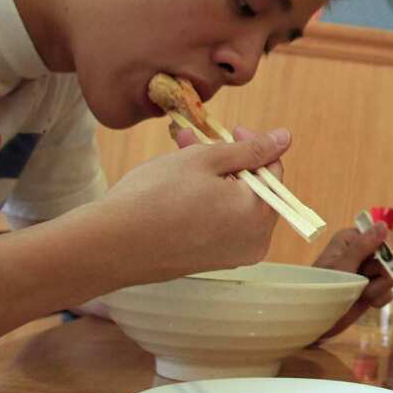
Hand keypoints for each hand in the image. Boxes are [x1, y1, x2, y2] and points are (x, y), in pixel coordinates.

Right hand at [95, 126, 291, 282]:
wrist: (107, 246)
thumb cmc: (155, 197)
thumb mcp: (206, 160)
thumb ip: (251, 149)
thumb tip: (286, 138)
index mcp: (259, 216)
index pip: (273, 171)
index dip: (252, 145)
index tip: (228, 131)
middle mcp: (254, 242)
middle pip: (254, 188)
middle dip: (229, 160)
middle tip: (199, 140)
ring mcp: (232, 256)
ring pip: (234, 204)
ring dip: (213, 176)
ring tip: (181, 153)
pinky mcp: (211, 262)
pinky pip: (220, 223)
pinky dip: (207, 200)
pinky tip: (179, 183)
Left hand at [311, 224, 392, 339]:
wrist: (315, 320)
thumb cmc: (321, 289)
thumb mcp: (342, 267)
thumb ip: (363, 247)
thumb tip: (382, 225)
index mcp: (353, 239)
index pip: (384, 234)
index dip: (388, 250)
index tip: (382, 265)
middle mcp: (362, 251)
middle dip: (382, 272)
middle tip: (365, 280)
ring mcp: (368, 271)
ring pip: (392, 274)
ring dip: (378, 288)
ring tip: (360, 293)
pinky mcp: (372, 288)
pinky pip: (388, 290)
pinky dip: (379, 298)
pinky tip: (366, 301)